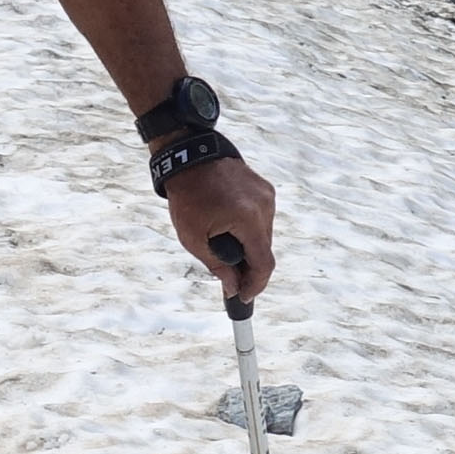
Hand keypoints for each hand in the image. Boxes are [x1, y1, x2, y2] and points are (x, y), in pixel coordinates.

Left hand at [167, 150, 276, 300]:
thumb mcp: (193, 238)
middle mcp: (264, 206)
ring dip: (249, 247)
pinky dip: (249, 229)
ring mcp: (267, 195)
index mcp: (249, 219)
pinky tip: (229, 227)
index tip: (244, 297)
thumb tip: (234, 288)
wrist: (189, 156)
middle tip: (232, 281)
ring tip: (225, 247)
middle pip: (265, 250)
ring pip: (264, 235)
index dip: (256, 285)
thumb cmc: (187, 197)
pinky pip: (262, 218)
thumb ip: (217, 266)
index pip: (264, 263)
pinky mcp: (264, 188)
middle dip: (249, 268)